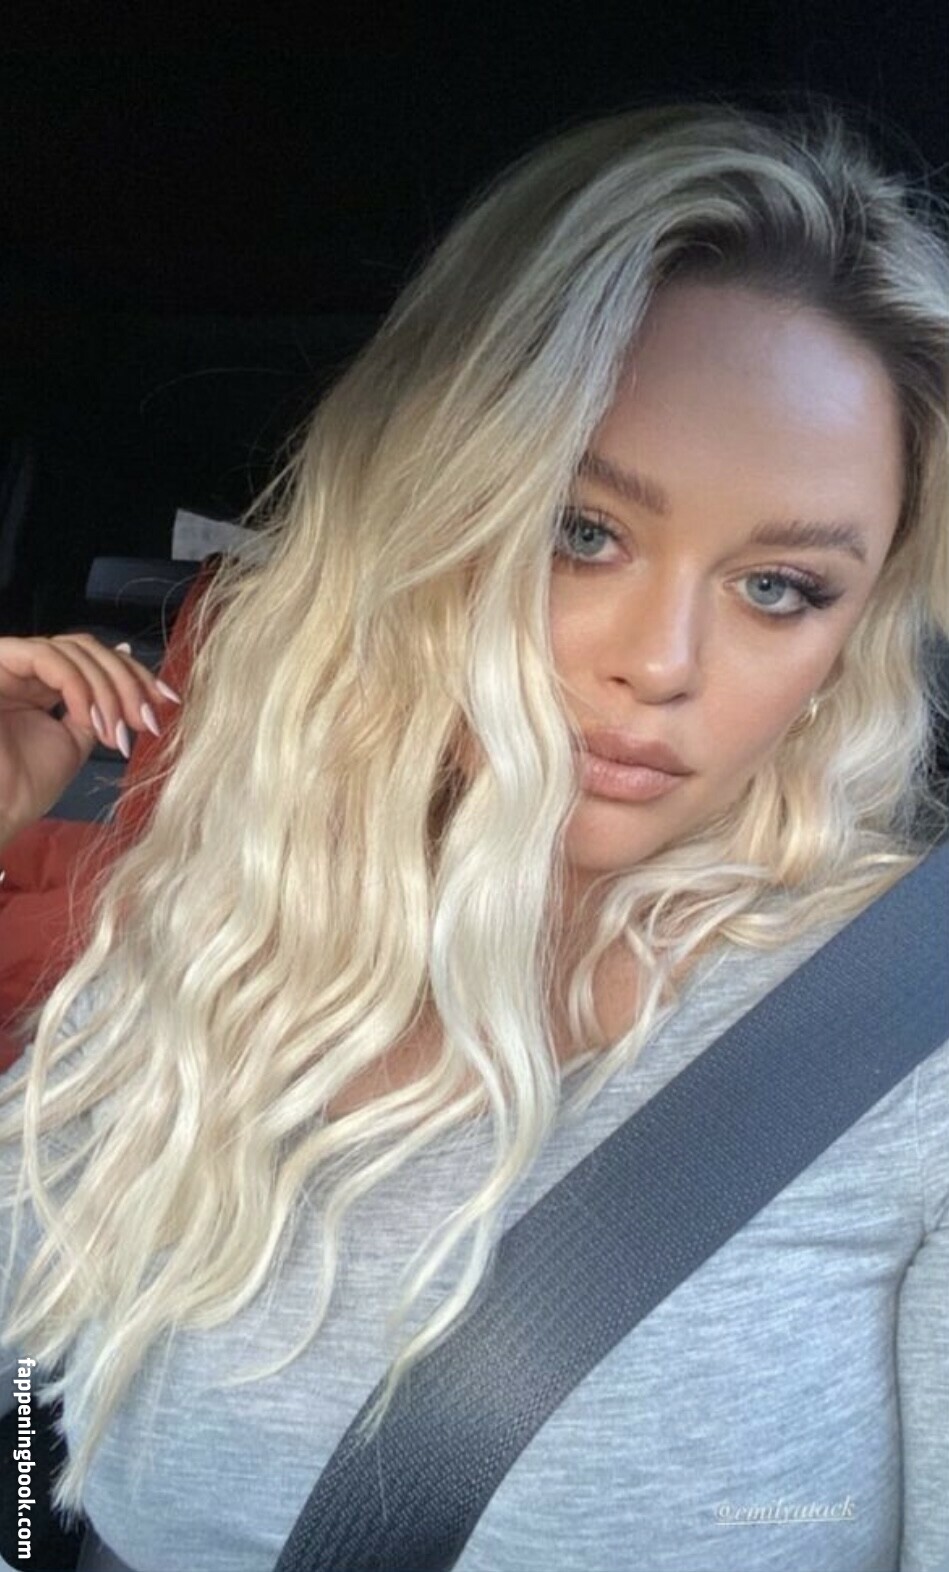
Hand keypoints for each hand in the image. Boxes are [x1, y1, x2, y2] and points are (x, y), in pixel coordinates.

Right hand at [0, 633, 180, 844]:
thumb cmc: (24, 787)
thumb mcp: (75, 742)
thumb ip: (98, 707)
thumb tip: (128, 664)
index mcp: (41, 685)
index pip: (95, 660)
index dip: (135, 675)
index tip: (167, 701)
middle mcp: (25, 668)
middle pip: (89, 650)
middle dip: (128, 683)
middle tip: (147, 721)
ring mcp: (9, 664)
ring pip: (74, 650)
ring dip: (108, 690)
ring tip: (118, 731)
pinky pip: (48, 658)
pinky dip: (79, 686)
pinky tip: (91, 721)